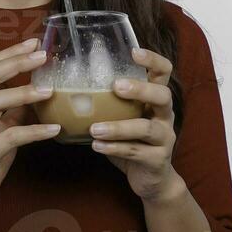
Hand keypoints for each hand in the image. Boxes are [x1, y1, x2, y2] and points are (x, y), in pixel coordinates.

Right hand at [0, 38, 61, 219]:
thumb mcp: (0, 132)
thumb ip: (13, 113)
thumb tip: (36, 93)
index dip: (9, 53)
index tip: (33, 42)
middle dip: (15, 62)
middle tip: (43, 55)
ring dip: (24, 92)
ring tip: (50, 90)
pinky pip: (12, 136)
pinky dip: (35, 130)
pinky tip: (55, 128)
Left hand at [89, 46, 179, 199]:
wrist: (151, 179)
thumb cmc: (132, 142)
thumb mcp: (123, 118)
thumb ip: (107, 103)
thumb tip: (66, 85)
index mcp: (157, 100)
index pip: (164, 72)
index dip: (153, 59)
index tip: (133, 51)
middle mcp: (165, 115)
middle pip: (162, 95)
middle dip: (140, 89)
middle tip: (116, 86)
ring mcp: (165, 138)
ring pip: (146, 128)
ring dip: (119, 127)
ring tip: (94, 129)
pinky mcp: (158, 160)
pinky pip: (136, 152)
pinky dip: (115, 148)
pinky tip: (96, 146)